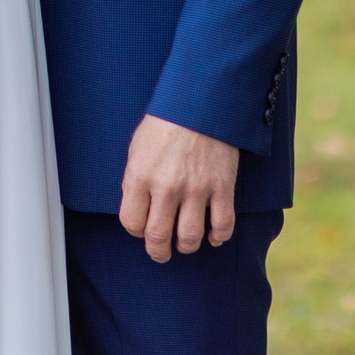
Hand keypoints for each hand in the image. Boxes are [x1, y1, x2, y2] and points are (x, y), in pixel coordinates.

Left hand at [118, 114, 239, 262]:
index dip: (135, 231)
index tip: (141, 228)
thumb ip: (135, 180)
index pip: (131, 223)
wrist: (202, 103)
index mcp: (141, 175)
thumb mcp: (138, 148)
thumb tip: (137, 208)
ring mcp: (197, 189)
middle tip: (160, 252)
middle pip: (158, 237)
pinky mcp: (222, 188)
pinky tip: (213, 236)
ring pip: (190, 238)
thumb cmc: (166, 123)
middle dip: (158, 251)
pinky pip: (223, 225)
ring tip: (184, 244)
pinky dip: (218, 237)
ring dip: (186, 247)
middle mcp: (167, 187)